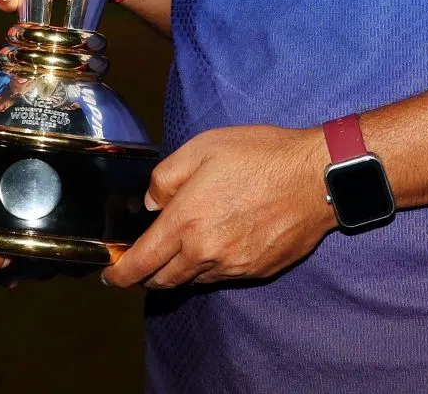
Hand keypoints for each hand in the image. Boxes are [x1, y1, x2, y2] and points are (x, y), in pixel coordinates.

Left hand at [102, 125, 335, 289]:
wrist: (316, 176)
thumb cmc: (260, 155)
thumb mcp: (202, 148)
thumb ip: (166, 177)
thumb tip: (152, 204)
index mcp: (187, 222)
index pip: (142, 262)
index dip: (121, 274)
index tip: (111, 276)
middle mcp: (207, 252)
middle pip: (165, 280)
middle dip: (147, 276)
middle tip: (141, 265)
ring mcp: (235, 265)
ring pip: (195, 279)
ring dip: (180, 271)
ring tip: (180, 251)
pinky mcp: (257, 270)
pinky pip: (223, 276)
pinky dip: (211, 267)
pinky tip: (217, 245)